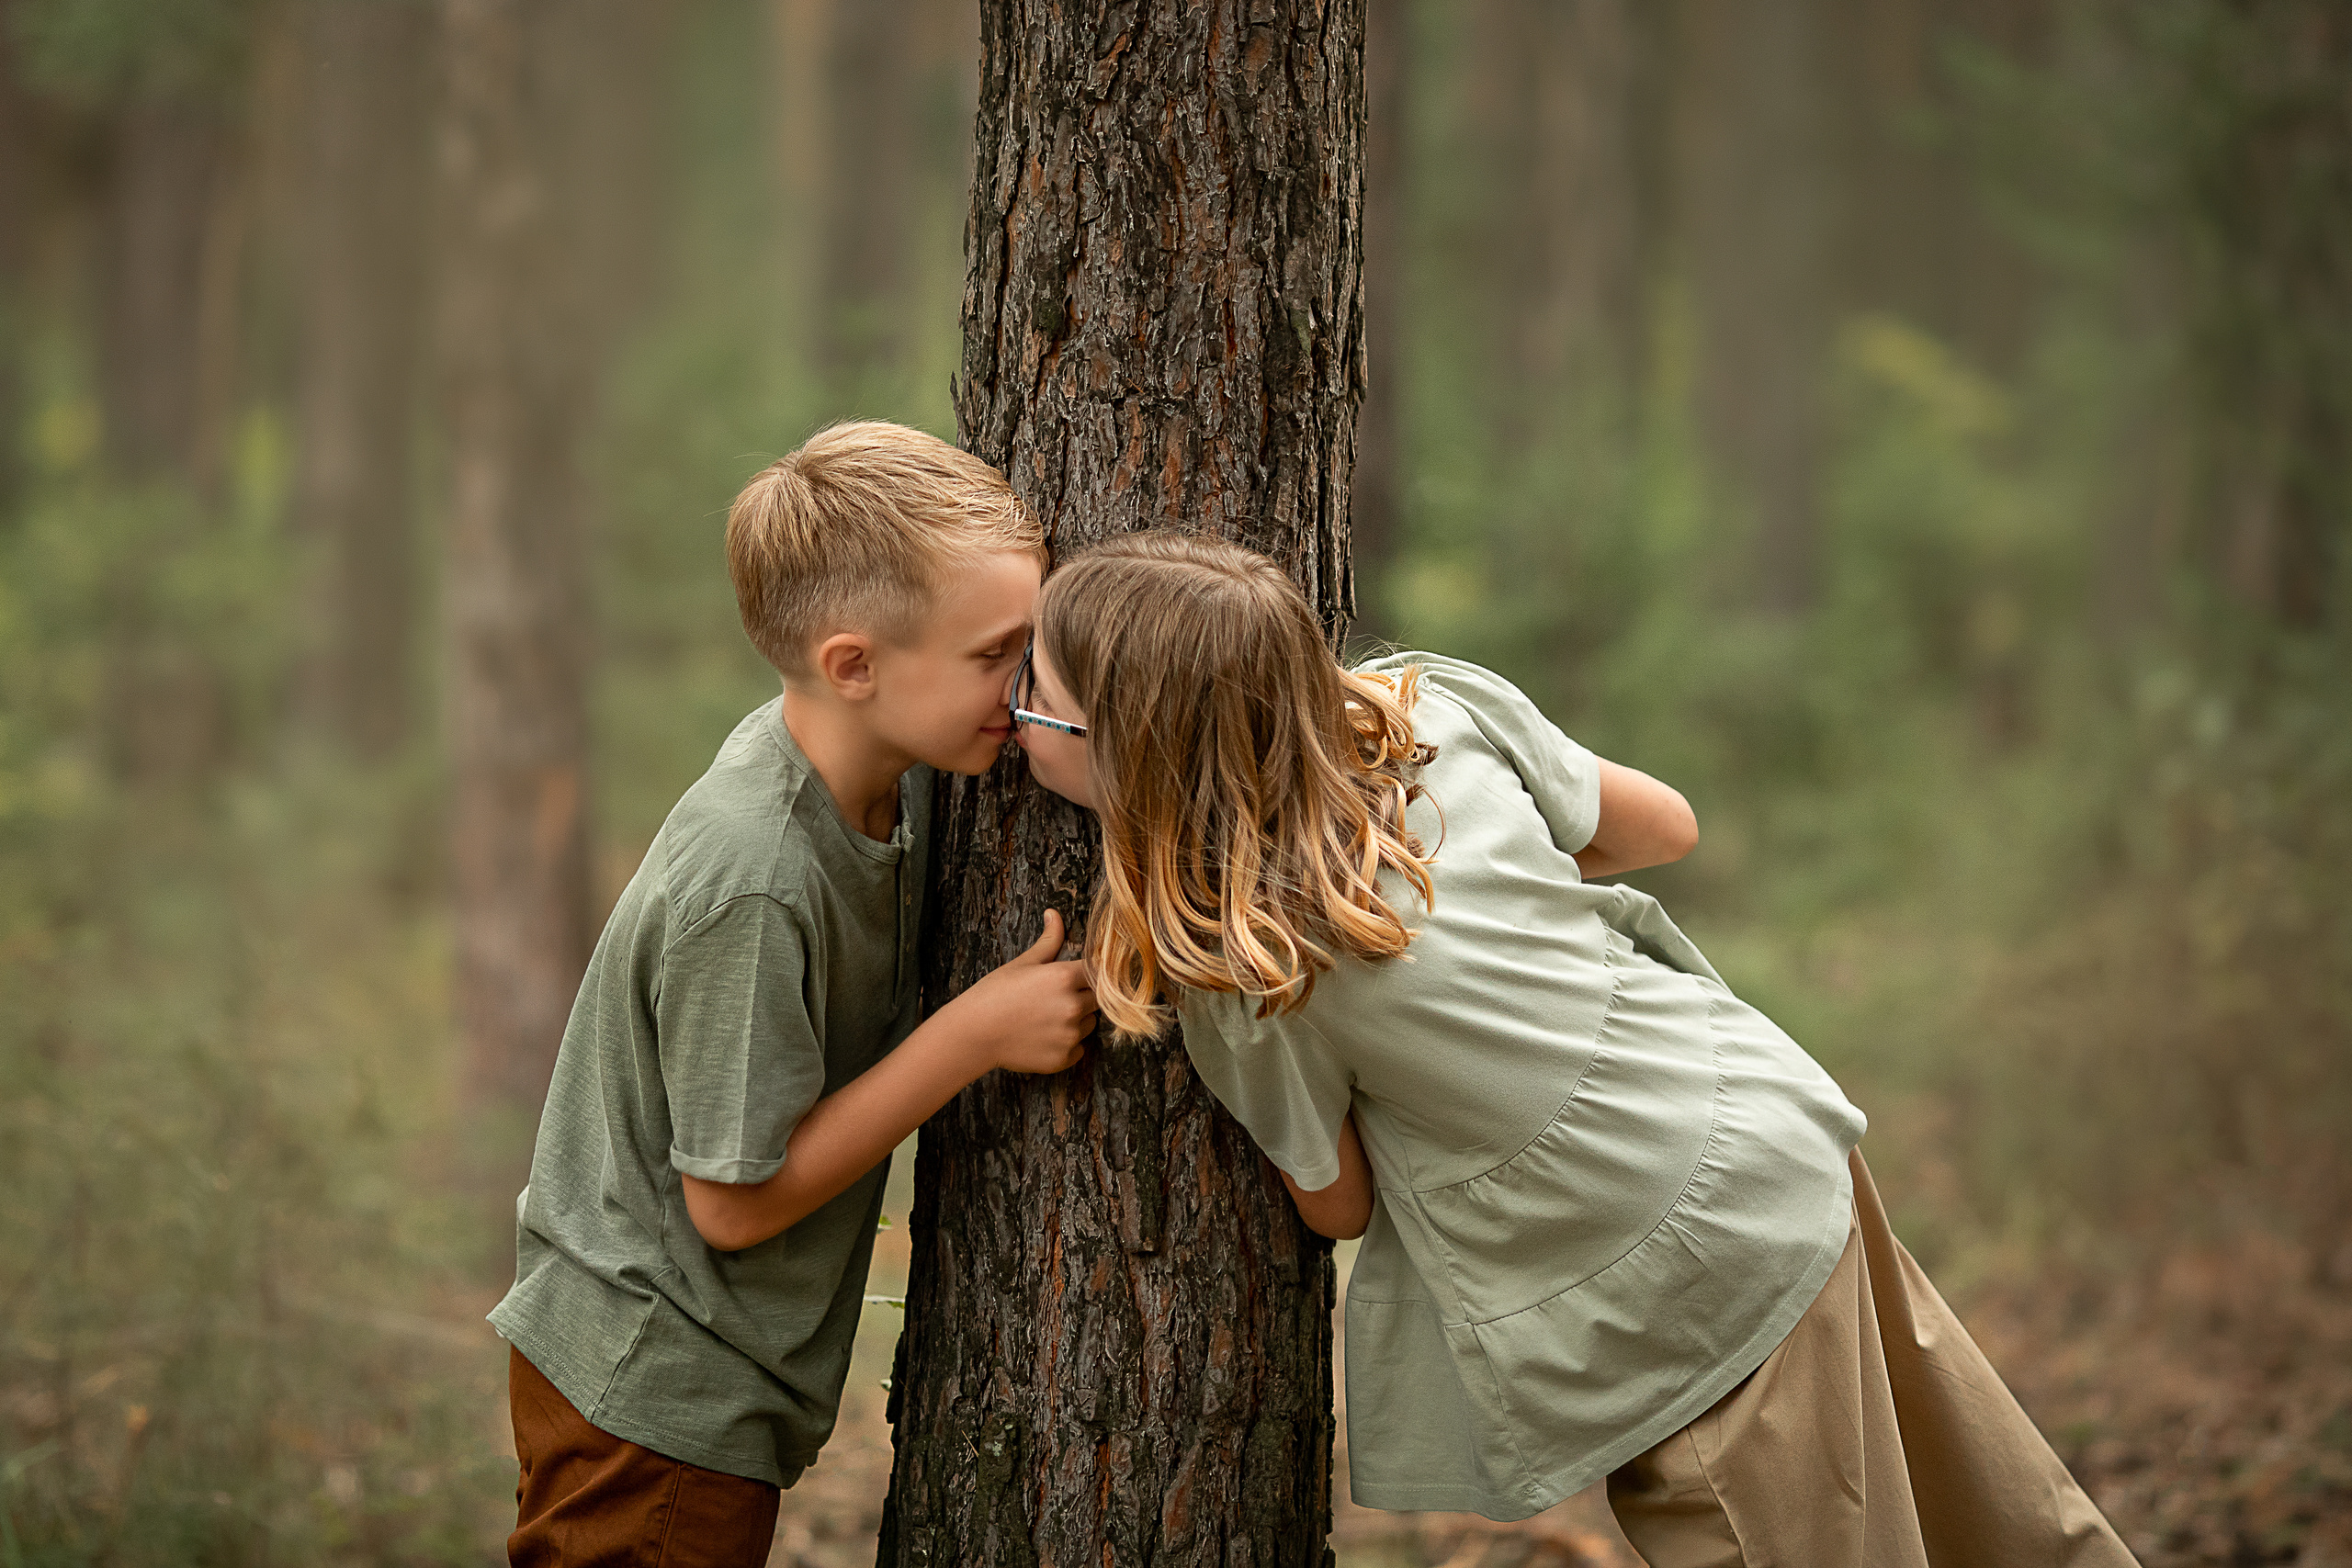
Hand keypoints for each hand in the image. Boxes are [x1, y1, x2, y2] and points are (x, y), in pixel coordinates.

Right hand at [941, 909, 1095, 1074]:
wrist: (974, 1033)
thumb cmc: (995, 994)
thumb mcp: (1023, 963)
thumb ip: (1049, 941)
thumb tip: (1055, 914)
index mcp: (1066, 978)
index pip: (1098, 971)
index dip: (1087, 974)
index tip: (1075, 978)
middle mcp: (1074, 1006)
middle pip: (1097, 998)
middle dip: (1082, 996)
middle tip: (1054, 999)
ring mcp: (1070, 1035)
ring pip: (1090, 1024)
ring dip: (1077, 1021)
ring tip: (1046, 1018)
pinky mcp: (1064, 1058)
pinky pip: (1079, 1049)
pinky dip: (1067, 1045)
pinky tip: (1044, 1037)